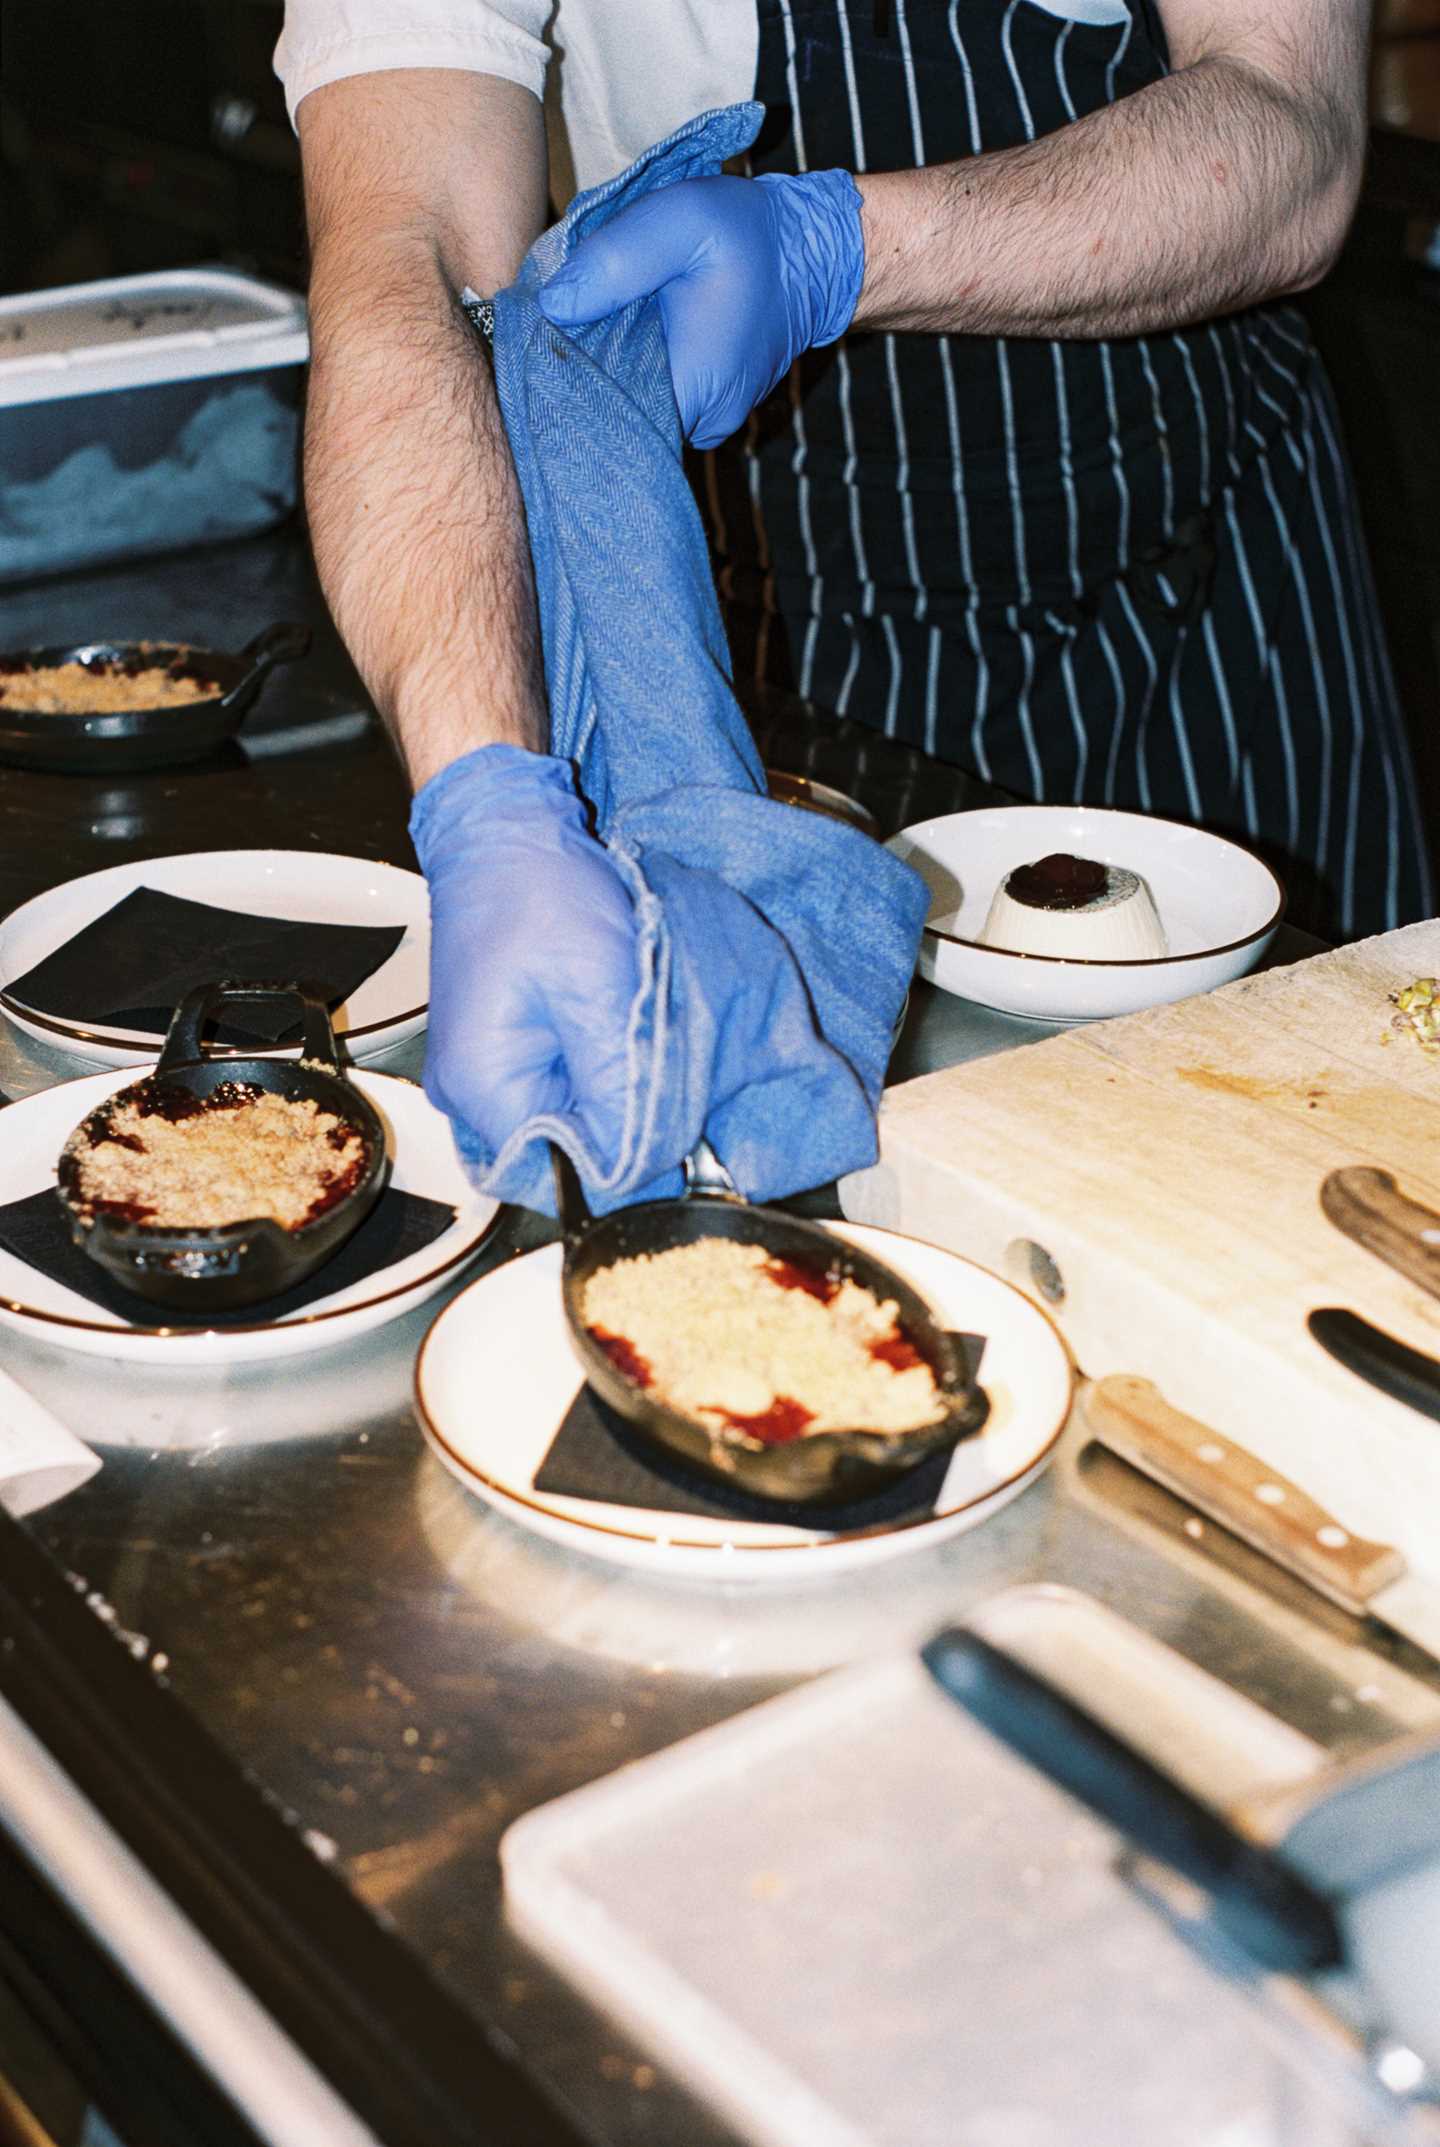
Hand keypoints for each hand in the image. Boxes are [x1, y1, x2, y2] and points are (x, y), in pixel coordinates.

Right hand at [410, 746, 638, 1169]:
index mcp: (483, 1087)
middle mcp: (469, 1095)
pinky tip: (609, 1026)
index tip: (665, 1115)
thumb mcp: (600, 990)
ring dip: (609, 1091)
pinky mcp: (501, 1054)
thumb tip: (640, 1159)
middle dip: (618, 1120)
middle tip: (653, 1059)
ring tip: (628, 1031)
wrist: (504, 836)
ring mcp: (482, 1075)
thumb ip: (618, 1084)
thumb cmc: (540, 894)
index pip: (558, 1173)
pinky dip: (593, 1067)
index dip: (621, 1158)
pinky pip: (556, 1088)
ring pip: (563, 1120)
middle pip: (559, 1151)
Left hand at [537, 170, 863, 449]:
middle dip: (592, 363)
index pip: (600, 406)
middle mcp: (699, 424)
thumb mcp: (680, 218)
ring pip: (637, 406)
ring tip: (621, 318)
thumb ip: (614, 260)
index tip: (559, 326)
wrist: (813, 254)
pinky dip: (642, 370)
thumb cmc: (749, 234)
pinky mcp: (710, 414)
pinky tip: (644, 333)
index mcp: (688, 388)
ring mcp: (707, 425)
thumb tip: (552, 307)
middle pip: (616, 411)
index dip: (568, 366)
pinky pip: (660, 400)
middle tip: (591, 310)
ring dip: (618, 365)